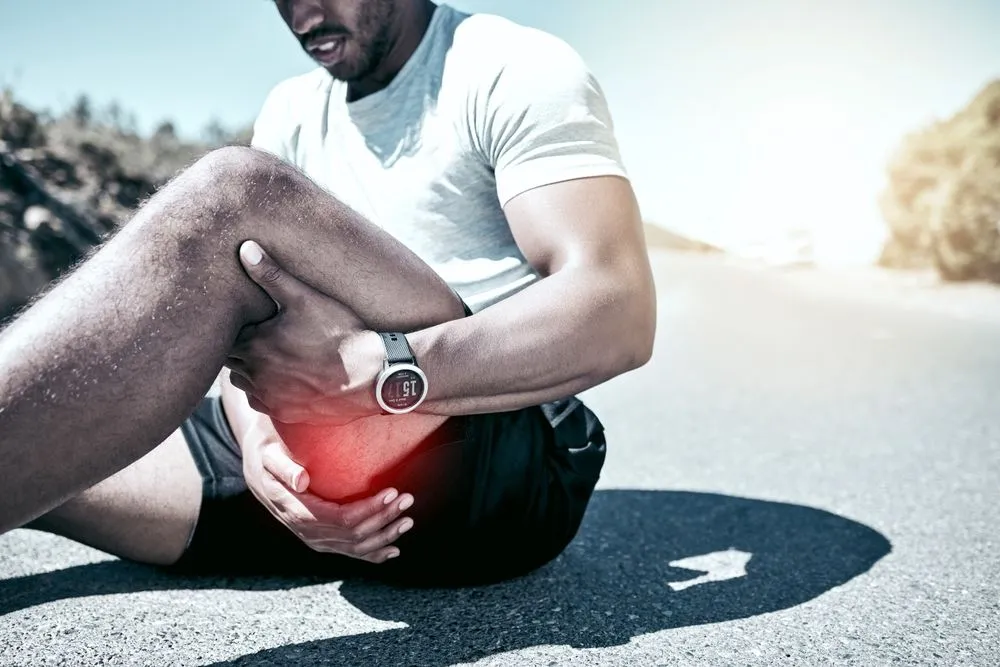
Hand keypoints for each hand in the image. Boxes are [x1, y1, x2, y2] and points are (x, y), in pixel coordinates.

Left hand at [227, 240, 383, 424]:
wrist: (372, 376)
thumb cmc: (340, 333)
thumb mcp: (305, 298)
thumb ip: (271, 274)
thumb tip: (244, 248)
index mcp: (254, 345)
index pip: (224, 336)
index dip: (232, 326)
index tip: (244, 318)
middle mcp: (255, 375)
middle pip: (229, 361)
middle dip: (239, 348)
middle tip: (256, 335)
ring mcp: (269, 397)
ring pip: (240, 383)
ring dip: (248, 371)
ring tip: (267, 356)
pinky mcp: (285, 413)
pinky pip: (260, 403)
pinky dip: (264, 391)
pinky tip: (281, 378)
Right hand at [240, 418, 414, 562]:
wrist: (257, 472)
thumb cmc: (268, 456)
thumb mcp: (269, 456)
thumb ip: (284, 467)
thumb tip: (302, 480)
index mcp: (296, 512)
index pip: (341, 518)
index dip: (369, 509)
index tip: (391, 491)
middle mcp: (307, 532)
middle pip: (354, 534)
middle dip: (384, 518)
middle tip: (407, 499)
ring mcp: (315, 539)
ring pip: (356, 546)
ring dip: (385, 535)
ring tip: (407, 519)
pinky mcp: (322, 540)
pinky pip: (350, 552)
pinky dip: (373, 554)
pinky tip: (393, 549)